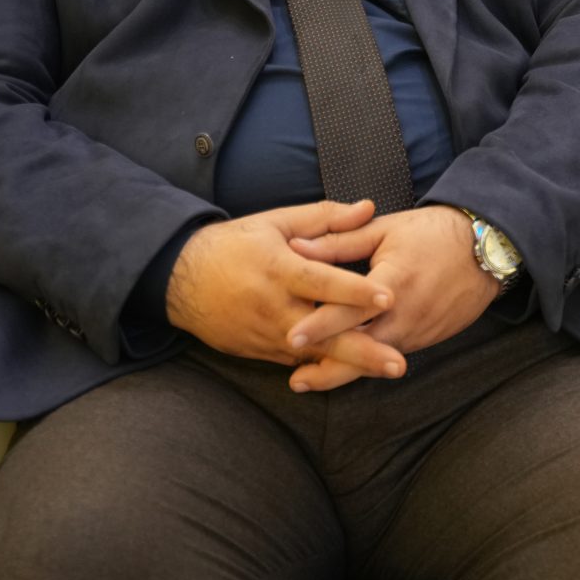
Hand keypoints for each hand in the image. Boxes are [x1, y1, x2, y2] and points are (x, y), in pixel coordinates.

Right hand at [166, 200, 400, 376]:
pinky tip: (359, 372)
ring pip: (314, 355)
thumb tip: (369, 208)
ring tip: (389, 368)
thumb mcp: (276, 222)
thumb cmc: (234, 245)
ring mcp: (266, 334)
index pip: (322, 282)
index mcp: (278, 269)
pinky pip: (299, 362)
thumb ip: (325, 217)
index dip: (356, 291)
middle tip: (399, 362)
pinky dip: (327, 367)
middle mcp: (273, 306)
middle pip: (323, 333)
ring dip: (352, 364)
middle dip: (363, 350)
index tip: (390, 298)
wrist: (180, 280)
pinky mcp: (260, 351)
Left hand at [283, 204, 500, 389]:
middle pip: (363, 351)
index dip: (319, 325)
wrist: (487, 250)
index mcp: (394, 281)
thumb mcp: (385, 229)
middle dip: (328, 370)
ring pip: (377, 359)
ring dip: (346, 368)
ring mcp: (419, 331)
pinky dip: (369, 359)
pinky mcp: (427, 339)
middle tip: (296, 381)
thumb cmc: (433, 233)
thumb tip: (294, 249)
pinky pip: (392, 353)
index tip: (290, 338)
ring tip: (310, 377)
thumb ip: (339, 242)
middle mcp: (407, 314)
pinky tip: (346, 362)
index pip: (351, 310)